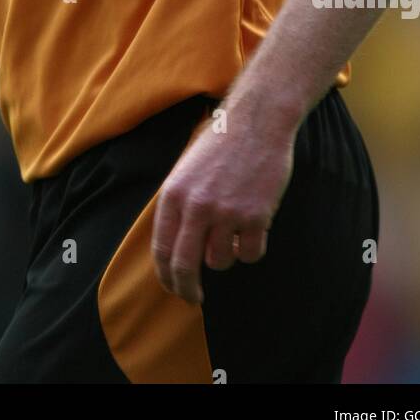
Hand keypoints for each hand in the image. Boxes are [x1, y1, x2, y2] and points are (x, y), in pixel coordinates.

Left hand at [151, 105, 296, 303]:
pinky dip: (250, 251)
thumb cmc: (221, 144)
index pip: (162, 249)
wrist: (257, 122)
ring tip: (231, 236)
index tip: (173, 287)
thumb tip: (174, 249)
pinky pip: (250, 254)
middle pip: (185, 265)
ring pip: (220, 261)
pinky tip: (252, 232)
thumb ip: (178, 206)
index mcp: (174, 194)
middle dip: (187, 288)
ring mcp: (227, 212)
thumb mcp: (186, 170)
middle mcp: (196, 206)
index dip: (166, 276)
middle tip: (193, 297)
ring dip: (225, 258)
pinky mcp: (256, 216)